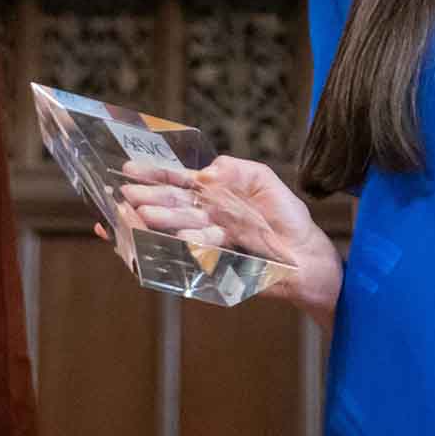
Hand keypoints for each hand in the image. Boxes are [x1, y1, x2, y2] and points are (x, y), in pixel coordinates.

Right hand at [113, 156, 342, 326]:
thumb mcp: (264, 181)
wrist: (307, 257)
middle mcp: (204, 218)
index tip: (130, 170)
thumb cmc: (287, 219)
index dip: (155, 176)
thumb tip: (206, 172)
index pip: (178, 182)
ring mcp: (207, 242)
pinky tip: (171, 237)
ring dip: (155, 223)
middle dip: (148, 199)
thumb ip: (238, 169)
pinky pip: (191, 256)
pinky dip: (181, 247)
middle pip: (171, 206)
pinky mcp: (214, 266)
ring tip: (139, 215)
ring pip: (175, 230)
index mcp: (213, 196)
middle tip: (127, 195)